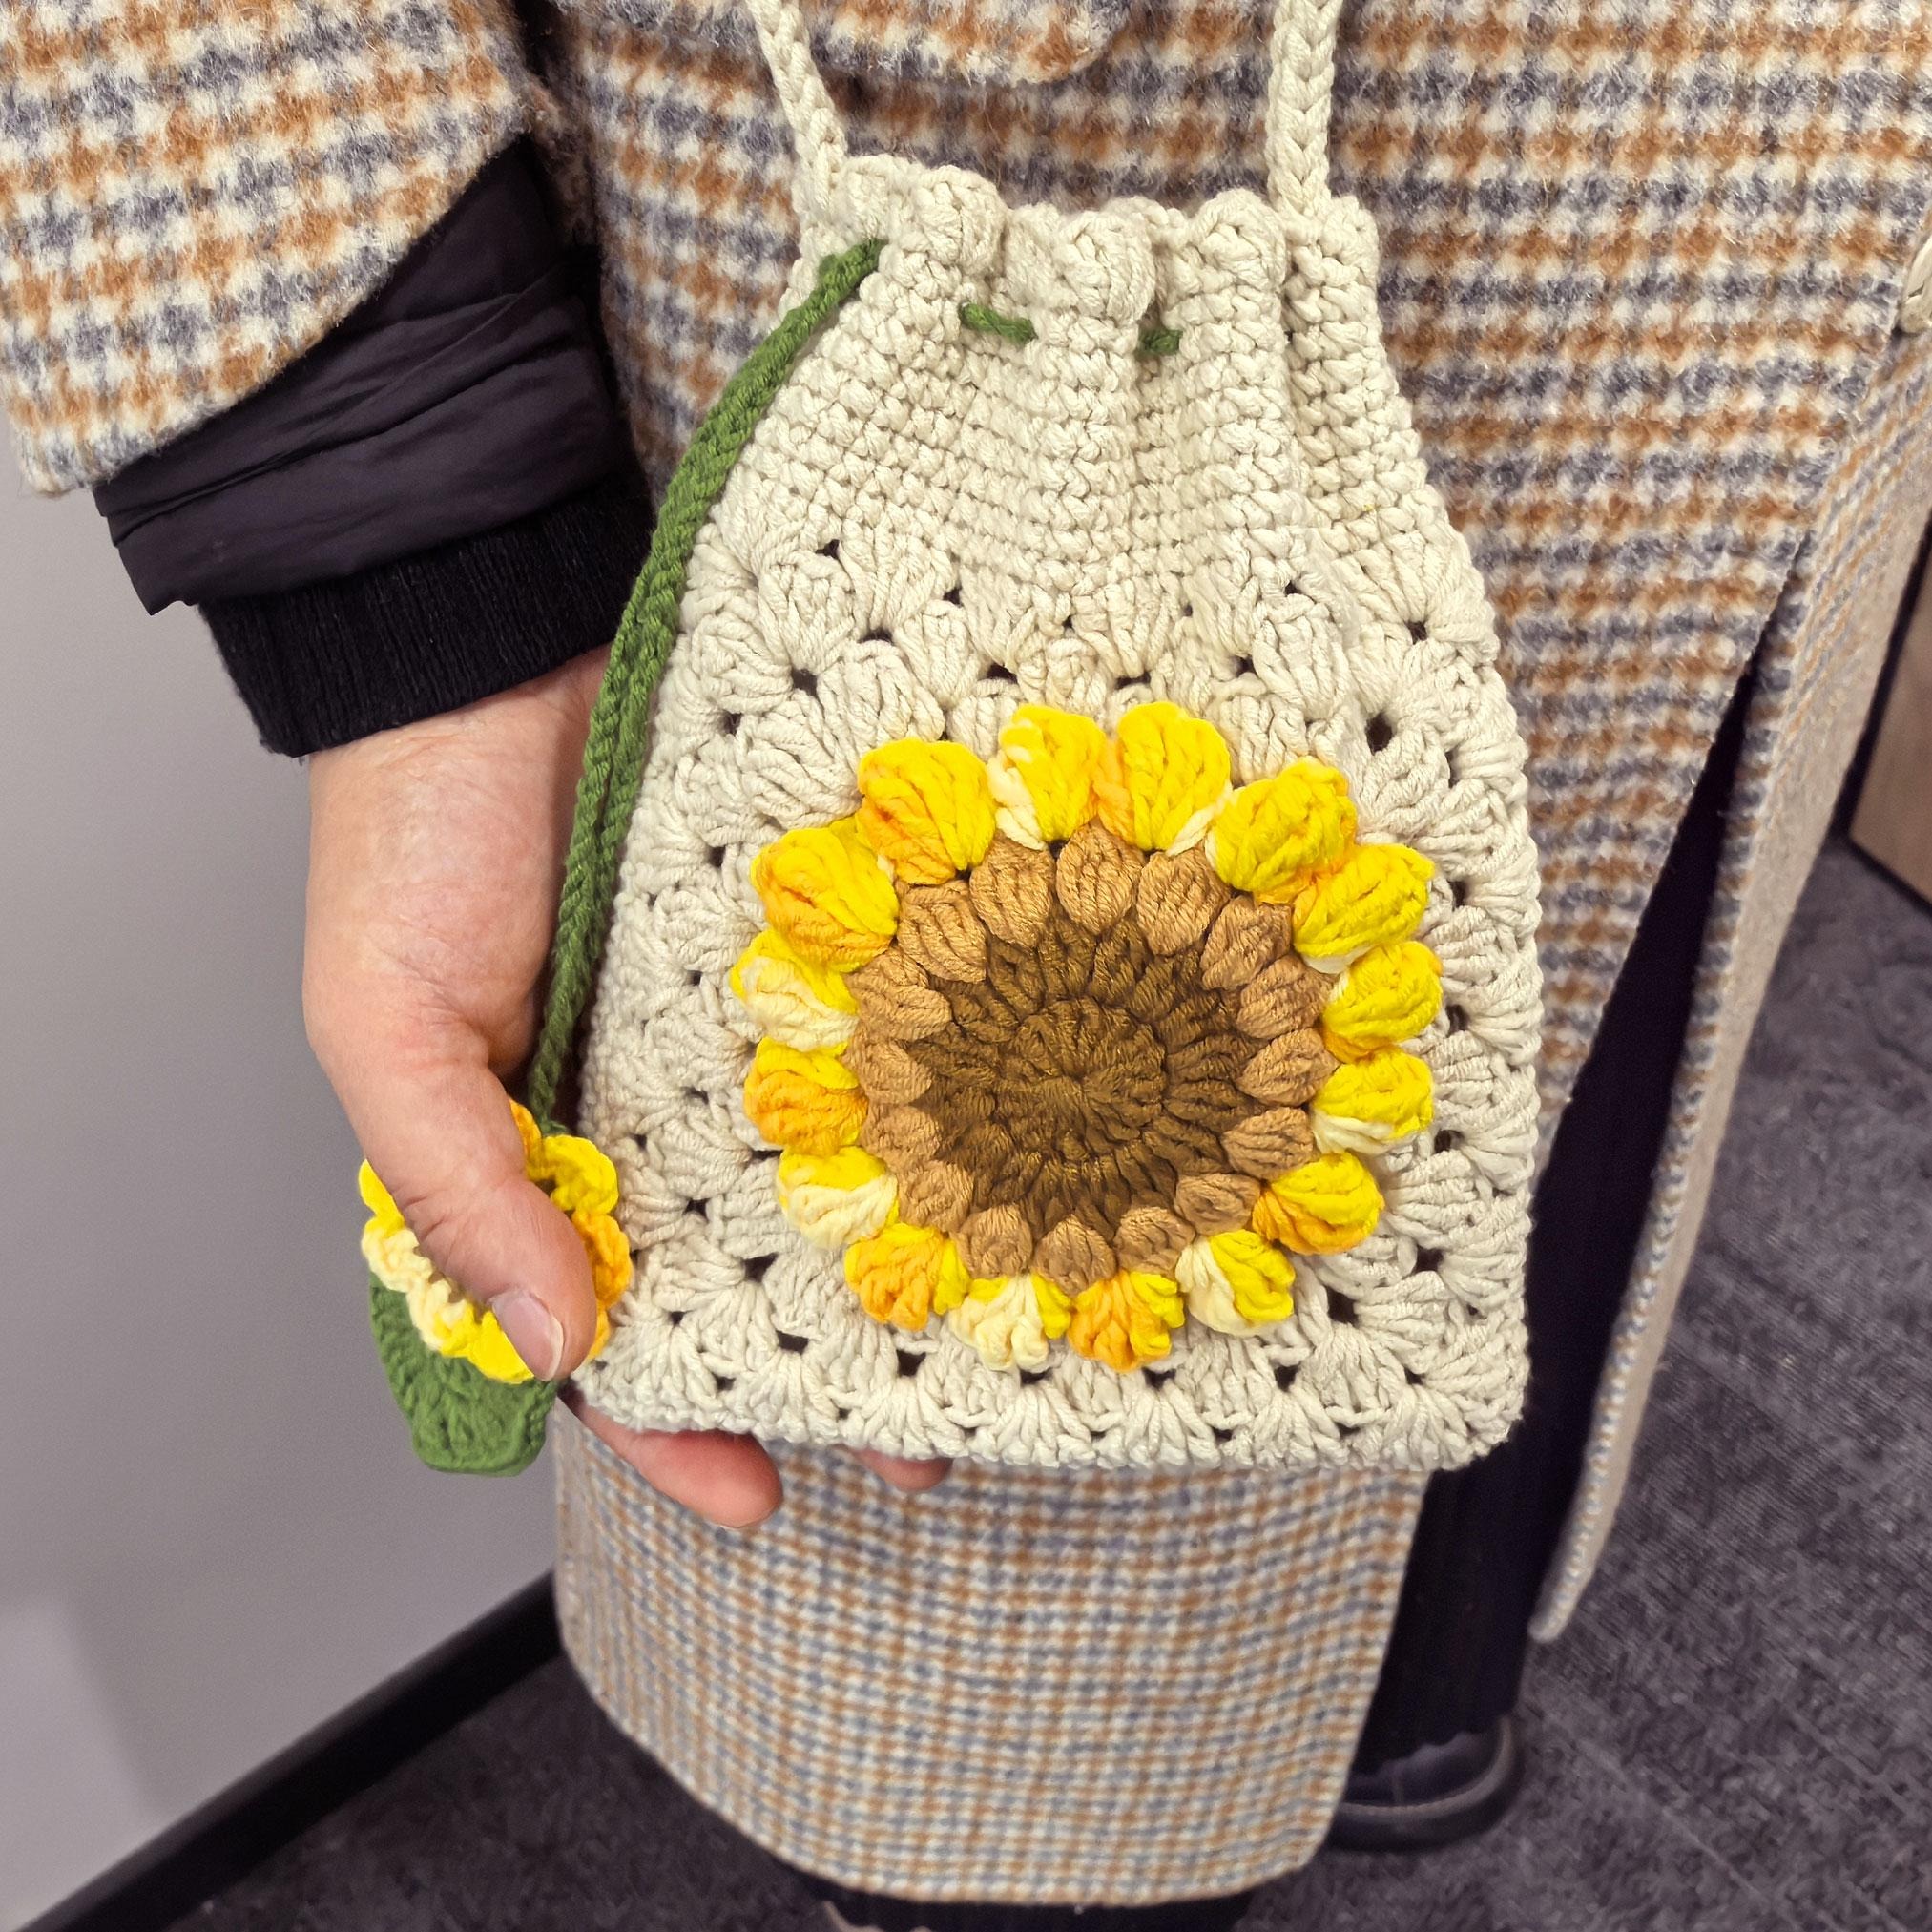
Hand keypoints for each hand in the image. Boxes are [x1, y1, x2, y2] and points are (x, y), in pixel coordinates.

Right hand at [303, 650, 947, 1525]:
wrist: (493, 641)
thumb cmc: (410, 832)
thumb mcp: (386, 1030)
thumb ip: (458, 1191)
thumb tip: (554, 1346)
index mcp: (533, 1154)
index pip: (602, 1328)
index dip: (673, 1424)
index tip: (759, 1499)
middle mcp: (649, 1108)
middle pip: (749, 1269)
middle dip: (833, 1362)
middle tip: (933, 1442)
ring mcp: (737, 1031)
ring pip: (829, 1172)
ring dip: (903, 1254)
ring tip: (994, 1331)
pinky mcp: (804, 945)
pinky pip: (868, 1046)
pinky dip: (921, 1106)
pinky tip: (995, 1160)